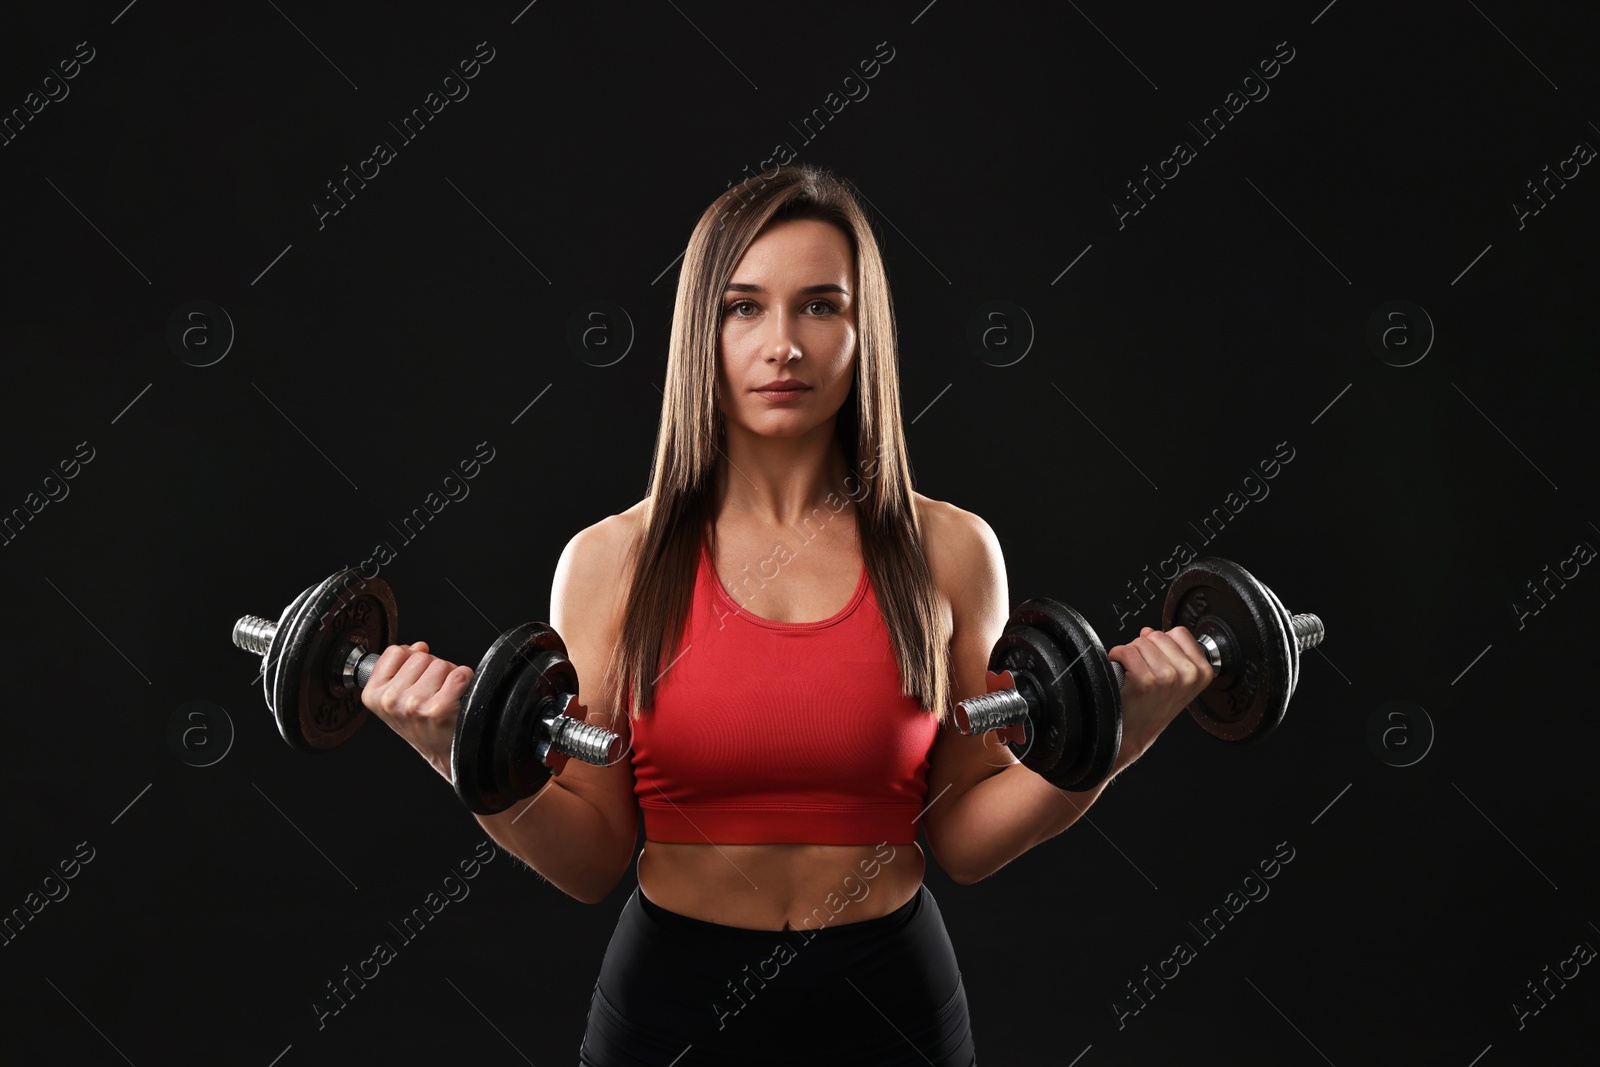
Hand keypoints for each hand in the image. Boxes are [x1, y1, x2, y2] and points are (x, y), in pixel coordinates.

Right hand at [359, 641, 473, 782]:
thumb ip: (401, 666)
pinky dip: (465, 680)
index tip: (414, 679)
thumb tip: (418, 647)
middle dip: (431, 668)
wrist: (443, 753)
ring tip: (444, 695)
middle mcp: (390, 701)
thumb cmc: (422, 724)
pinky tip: (457, 696)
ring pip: (441, 664)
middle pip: (421, 656)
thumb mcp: (397, 696)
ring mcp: (414, 705)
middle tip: (432, 692)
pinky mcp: (439, 708)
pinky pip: (459, 674)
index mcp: (373, 695)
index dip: (410, 660)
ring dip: (448, 675)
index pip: (395, 651)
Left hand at [1106, 626, 1214, 771]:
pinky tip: (1123, 674)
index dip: (1163, 643)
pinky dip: (1117, 658)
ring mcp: (1167, 677)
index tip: (1160, 660)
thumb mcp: (1177, 680)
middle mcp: (1188, 674)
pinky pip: (1125, 651)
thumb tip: (1149, 631)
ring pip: (1140, 642)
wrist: (1133, 734)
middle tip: (1144, 671)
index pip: (1180, 632)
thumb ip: (1171, 651)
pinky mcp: (1145, 681)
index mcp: (1202, 671)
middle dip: (1146, 649)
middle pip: (1158, 635)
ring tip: (1134, 675)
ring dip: (1131, 655)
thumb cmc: (1151, 707)